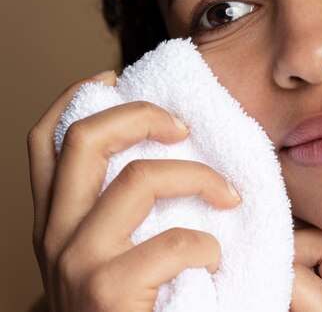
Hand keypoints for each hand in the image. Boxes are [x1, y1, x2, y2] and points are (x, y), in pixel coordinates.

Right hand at [27, 71, 240, 310]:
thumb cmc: (127, 307)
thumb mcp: (109, 252)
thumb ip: (122, 210)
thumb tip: (168, 152)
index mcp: (57, 219)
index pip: (46, 140)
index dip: (76, 98)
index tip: (115, 78)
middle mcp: (56, 234)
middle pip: (85, 139)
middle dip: (141, 115)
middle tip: (184, 127)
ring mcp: (77, 262)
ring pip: (137, 179)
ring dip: (198, 179)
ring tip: (228, 198)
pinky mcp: (107, 292)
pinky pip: (171, 242)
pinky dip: (205, 242)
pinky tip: (214, 258)